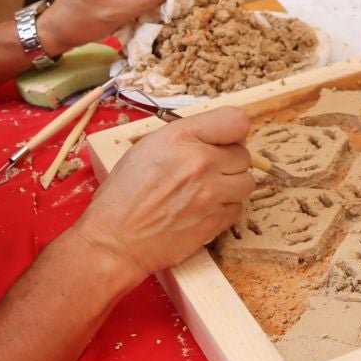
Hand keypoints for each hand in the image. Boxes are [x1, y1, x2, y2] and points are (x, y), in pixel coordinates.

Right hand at [74, 107, 252, 279]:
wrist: (114, 240)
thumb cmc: (123, 195)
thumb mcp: (147, 148)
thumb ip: (186, 138)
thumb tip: (220, 137)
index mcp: (180, 138)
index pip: (235, 120)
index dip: (233, 132)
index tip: (225, 140)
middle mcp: (200, 162)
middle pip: (243, 155)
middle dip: (228, 163)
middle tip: (206, 173)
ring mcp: (211, 193)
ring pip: (246, 182)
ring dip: (231, 187)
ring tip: (205, 193)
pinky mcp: (215, 220)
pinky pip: (237, 209)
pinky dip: (224, 210)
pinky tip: (202, 211)